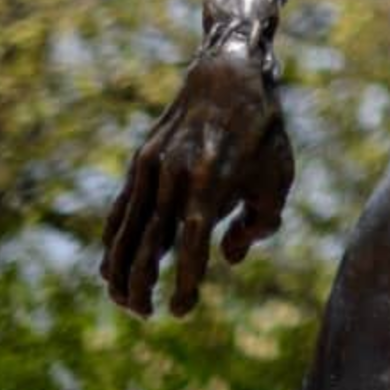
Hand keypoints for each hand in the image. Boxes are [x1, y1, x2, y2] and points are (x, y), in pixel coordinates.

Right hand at [100, 51, 293, 316]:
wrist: (228, 76)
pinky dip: (114, 240)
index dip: (184, 280)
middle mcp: (175, 176)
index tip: (181, 309)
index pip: (191, 244)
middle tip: (147, 314)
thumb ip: (259, 224)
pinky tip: (111, 266)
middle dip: (141, 286)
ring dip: (120, 270)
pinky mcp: (141, 161)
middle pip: (147, 244)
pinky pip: (121, 209)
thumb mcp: (277, 178)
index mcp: (211, 181)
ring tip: (125, 301)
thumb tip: (227, 258)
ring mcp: (152, 167)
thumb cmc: (262, 133)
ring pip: (126, 230)